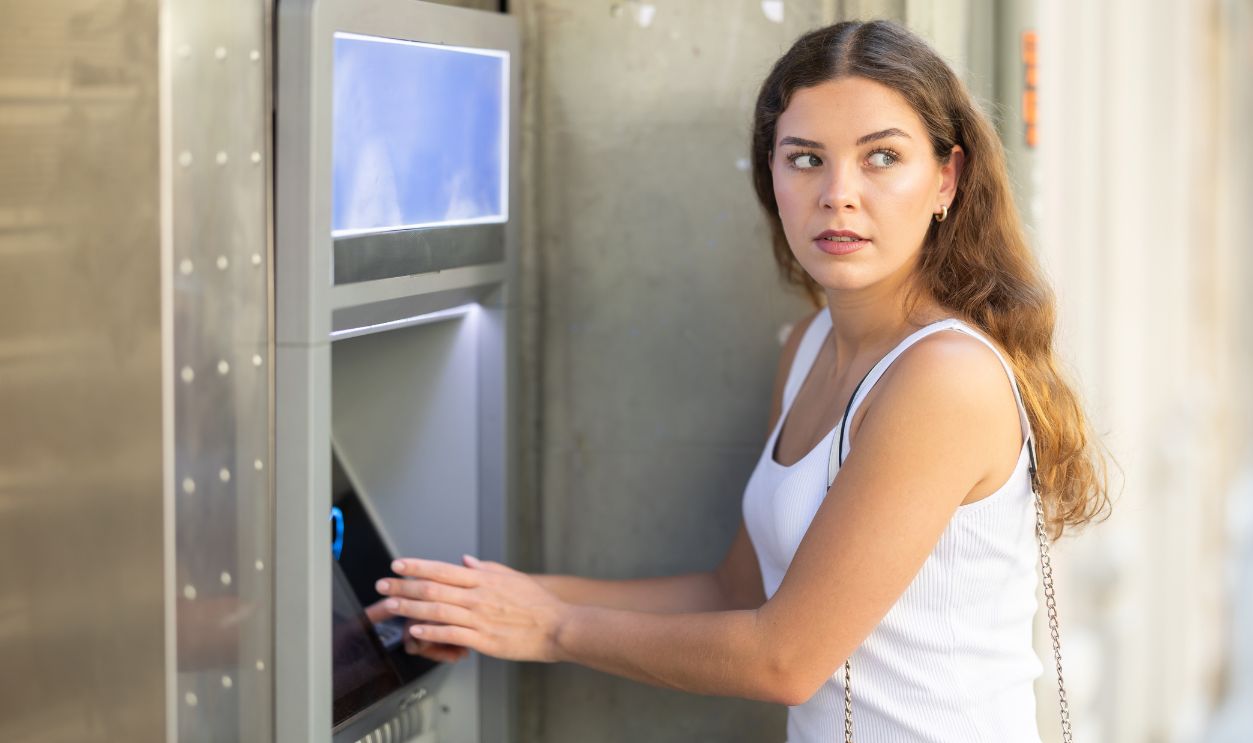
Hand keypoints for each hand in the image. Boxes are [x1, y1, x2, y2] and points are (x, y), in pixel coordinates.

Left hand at [375, 555, 566, 662]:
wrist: (558, 626)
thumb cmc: (537, 604)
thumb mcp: (511, 578)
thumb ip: (486, 569)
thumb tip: (465, 560)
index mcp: (483, 579)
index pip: (442, 569)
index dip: (417, 566)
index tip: (397, 564)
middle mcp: (477, 596)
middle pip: (433, 588)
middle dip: (404, 586)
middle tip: (383, 585)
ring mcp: (479, 618)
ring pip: (438, 610)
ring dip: (410, 607)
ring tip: (391, 606)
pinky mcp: (484, 640)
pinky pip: (451, 634)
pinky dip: (431, 631)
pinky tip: (415, 630)